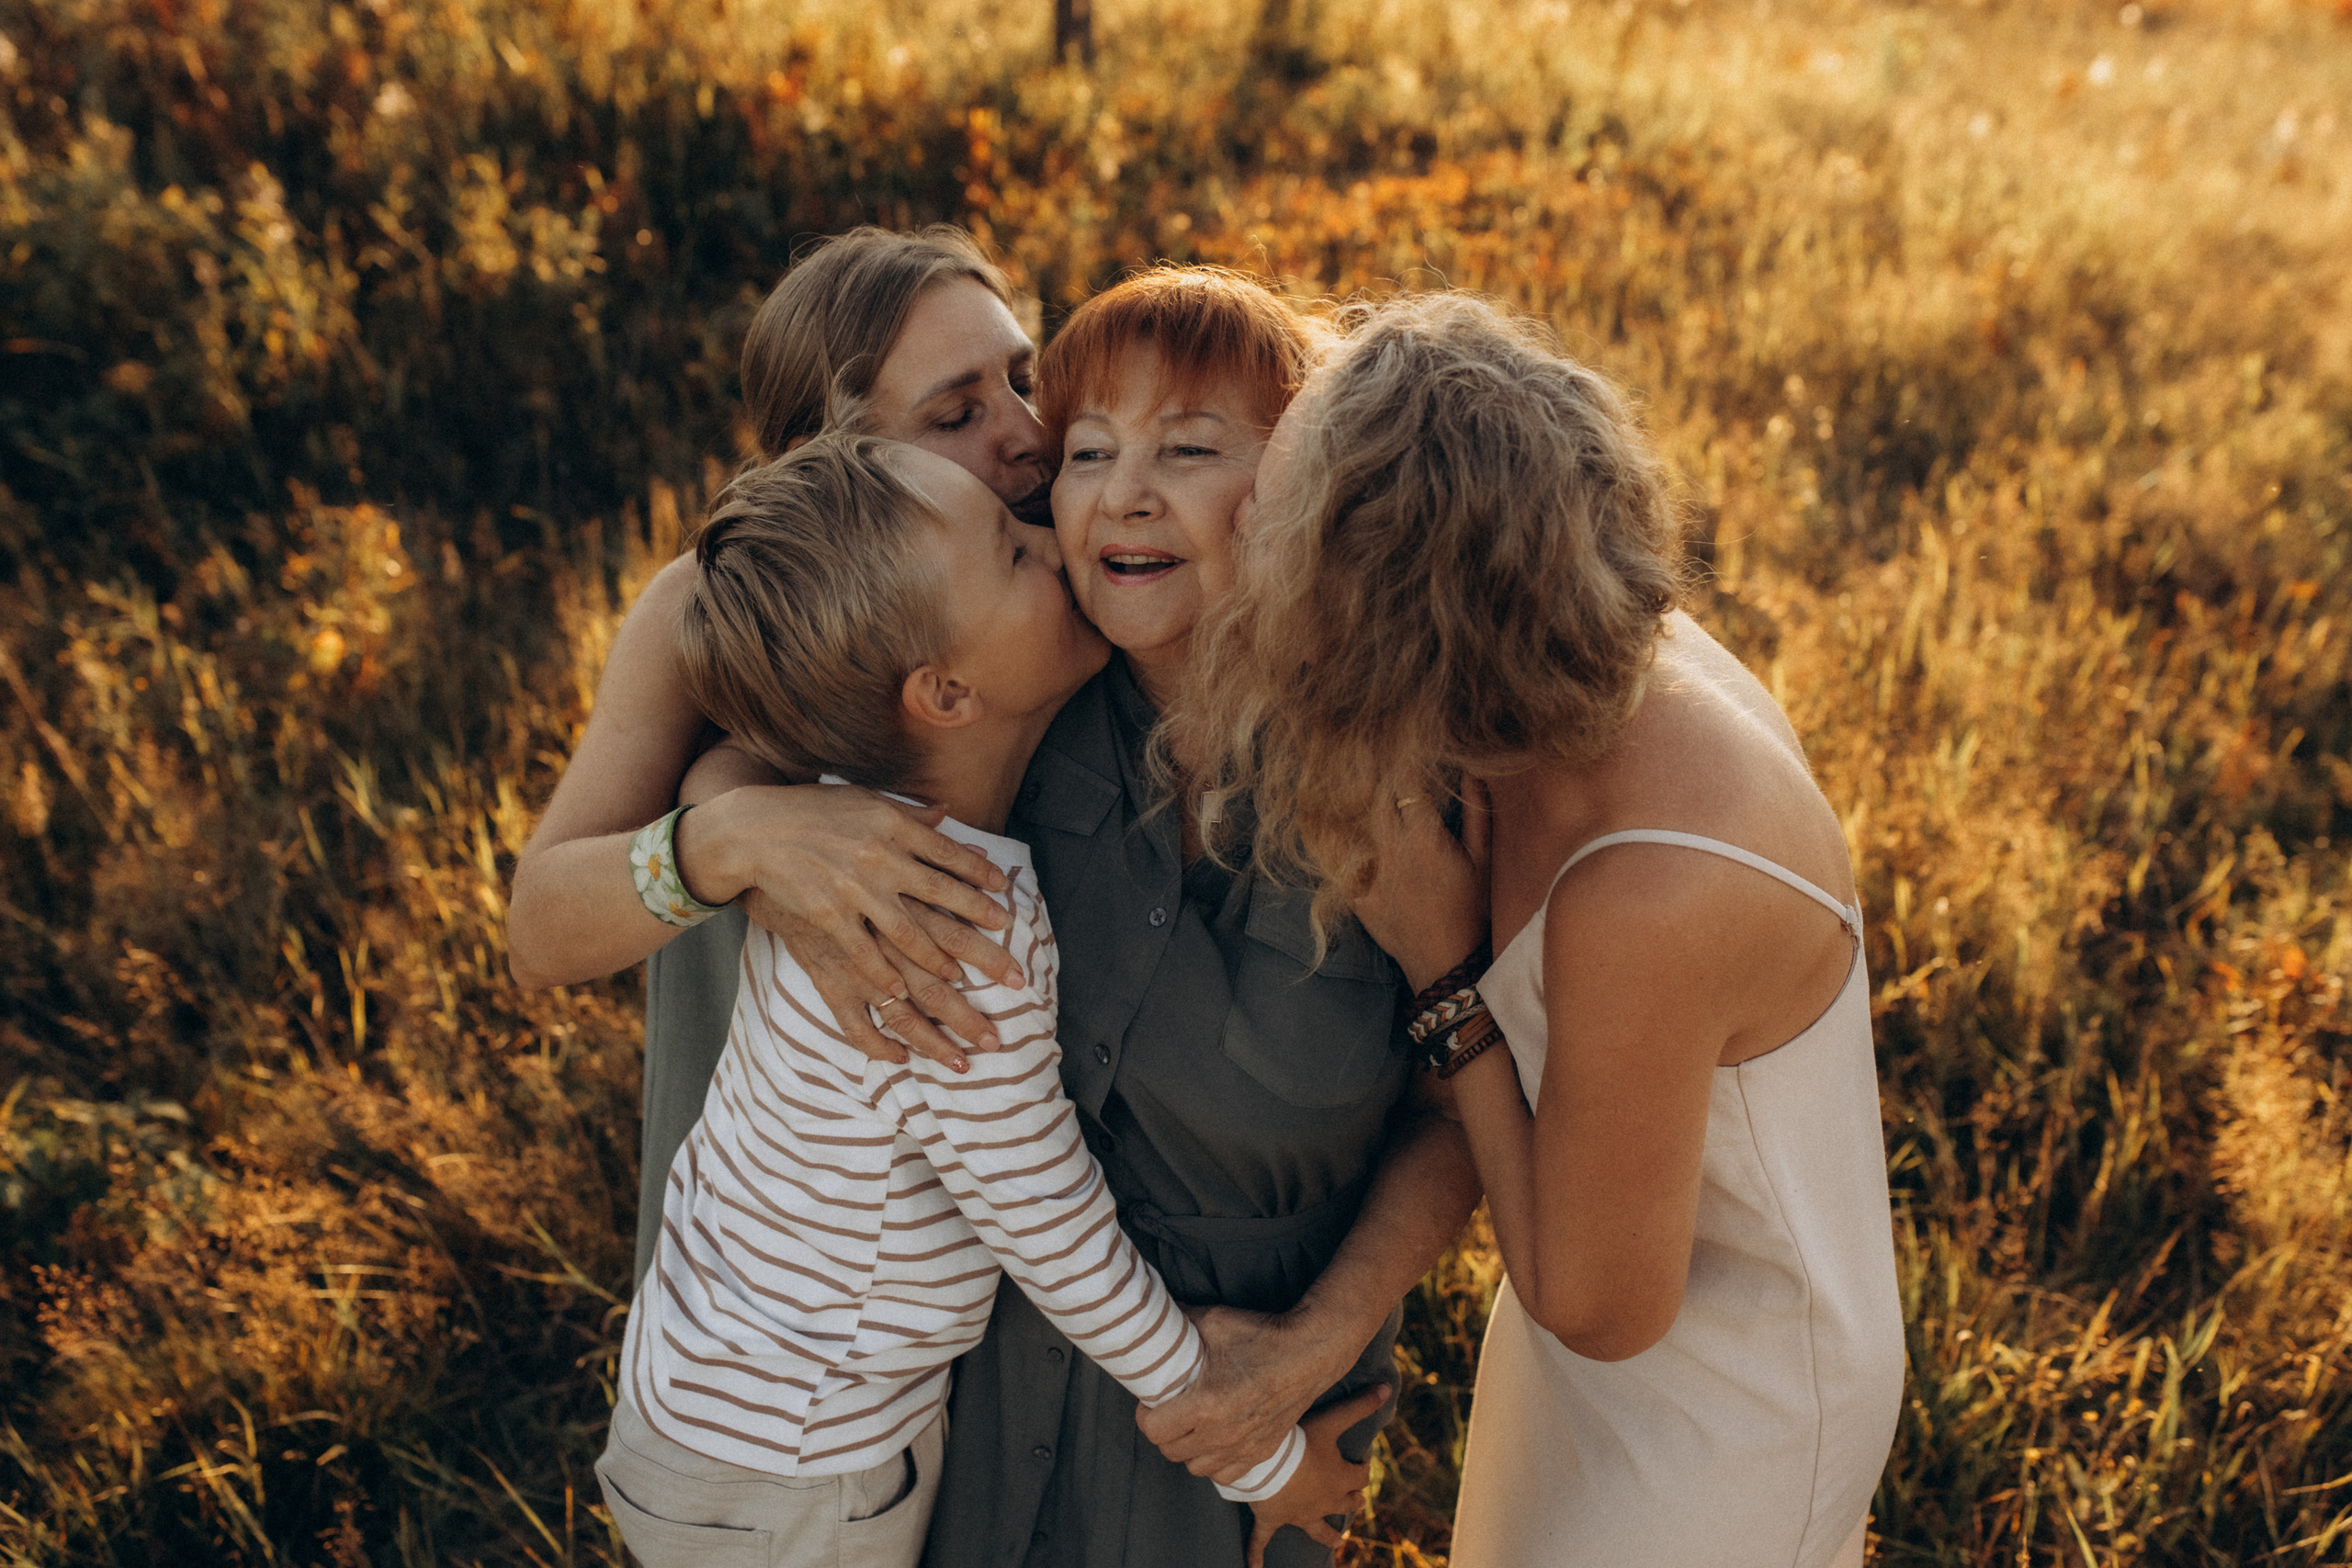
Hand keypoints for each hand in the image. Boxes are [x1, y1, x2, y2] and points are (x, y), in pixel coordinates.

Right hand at [676, 783, 1021, 1068]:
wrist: (755, 829)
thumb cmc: (814, 813)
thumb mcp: (866, 802)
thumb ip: (909, 815)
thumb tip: (949, 815)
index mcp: (894, 830)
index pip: (950, 861)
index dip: (981, 885)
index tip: (1008, 909)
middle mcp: (881, 862)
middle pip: (945, 907)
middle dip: (983, 944)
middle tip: (1015, 975)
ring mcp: (854, 893)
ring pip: (910, 942)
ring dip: (940, 973)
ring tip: (962, 995)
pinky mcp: (827, 919)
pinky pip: (862, 959)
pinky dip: (883, 982)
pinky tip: (902, 1000)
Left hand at [1136, 1307, 1357, 1481]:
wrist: (1311, 1351)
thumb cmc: (1263, 1335)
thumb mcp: (1214, 1321)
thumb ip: (1181, 1323)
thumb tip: (1157, 1320)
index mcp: (1206, 1404)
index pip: (1155, 1430)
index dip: (1145, 1416)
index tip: (1149, 1402)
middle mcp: (1223, 1434)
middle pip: (1171, 1451)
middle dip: (1163, 1432)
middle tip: (1167, 1412)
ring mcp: (1244, 1447)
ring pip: (1196, 1468)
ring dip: (1187, 1450)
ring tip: (1189, 1428)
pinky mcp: (1262, 1451)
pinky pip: (1226, 1475)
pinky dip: (1215, 1464)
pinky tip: (1215, 1443)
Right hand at [1244, 1386, 1385, 1567]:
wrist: (1266, 1463)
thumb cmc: (1300, 1441)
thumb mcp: (1332, 1419)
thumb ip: (1360, 1404)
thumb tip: (1386, 1388)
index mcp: (1340, 1479)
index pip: (1361, 1474)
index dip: (1363, 1465)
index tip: (1361, 1456)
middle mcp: (1324, 1502)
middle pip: (1346, 1505)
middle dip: (1352, 1500)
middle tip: (1354, 1495)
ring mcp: (1299, 1514)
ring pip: (1320, 1531)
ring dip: (1328, 1535)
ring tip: (1336, 1539)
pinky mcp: (1272, 1520)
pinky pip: (1261, 1542)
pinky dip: (1256, 1556)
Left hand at [1355, 772, 1491, 992]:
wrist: (1448, 966)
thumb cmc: (1473, 912)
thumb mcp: (1484, 861)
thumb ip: (1477, 813)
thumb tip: (1472, 770)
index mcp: (1425, 838)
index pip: (1406, 782)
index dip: (1402, 758)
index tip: (1402, 741)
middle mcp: (1394, 851)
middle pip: (1375, 798)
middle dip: (1375, 774)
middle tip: (1371, 753)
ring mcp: (1373, 875)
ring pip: (1355, 825)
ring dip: (1356, 804)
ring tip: (1352, 782)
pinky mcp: (1359, 898)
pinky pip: (1342, 863)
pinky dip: (1340, 845)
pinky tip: (1333, 828)